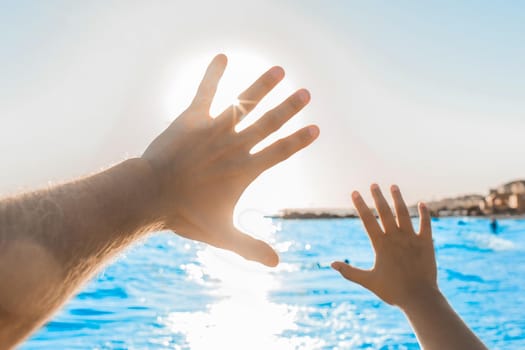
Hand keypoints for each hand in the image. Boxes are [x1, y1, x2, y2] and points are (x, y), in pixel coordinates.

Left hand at [142, 54, 318, 266]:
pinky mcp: (192, 119)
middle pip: (269, 124)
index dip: (298, 141)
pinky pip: (205, 92)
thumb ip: (251, 247)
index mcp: (245, 170)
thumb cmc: (186, 216)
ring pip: (244, 104)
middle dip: (289, 108)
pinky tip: (222, 56)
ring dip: (263, 87)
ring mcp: (214, 129)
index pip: (280, 153)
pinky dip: (213, 75)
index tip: (315, 129)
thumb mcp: (223, 236)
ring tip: (279, 70)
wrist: (150, 197)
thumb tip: (278, 264)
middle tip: (306, 93)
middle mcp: (235, 145)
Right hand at [332, 184, 437, 307]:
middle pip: (385, 212)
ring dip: (398, 199)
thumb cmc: (392, 291)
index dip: (360, 205)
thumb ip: (349, 272)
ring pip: (404, 213)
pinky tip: (423, 203)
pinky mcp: (426, 243)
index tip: (354, 192)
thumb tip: (332, 264)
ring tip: (393, 186)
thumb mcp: (368, 281)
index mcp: (380, 244)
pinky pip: (425, 224)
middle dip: (378, 196)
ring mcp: (412, 239)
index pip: (367, 220)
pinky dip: (424, 213)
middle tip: (373, 184)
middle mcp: (395, 237)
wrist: (419, 298)